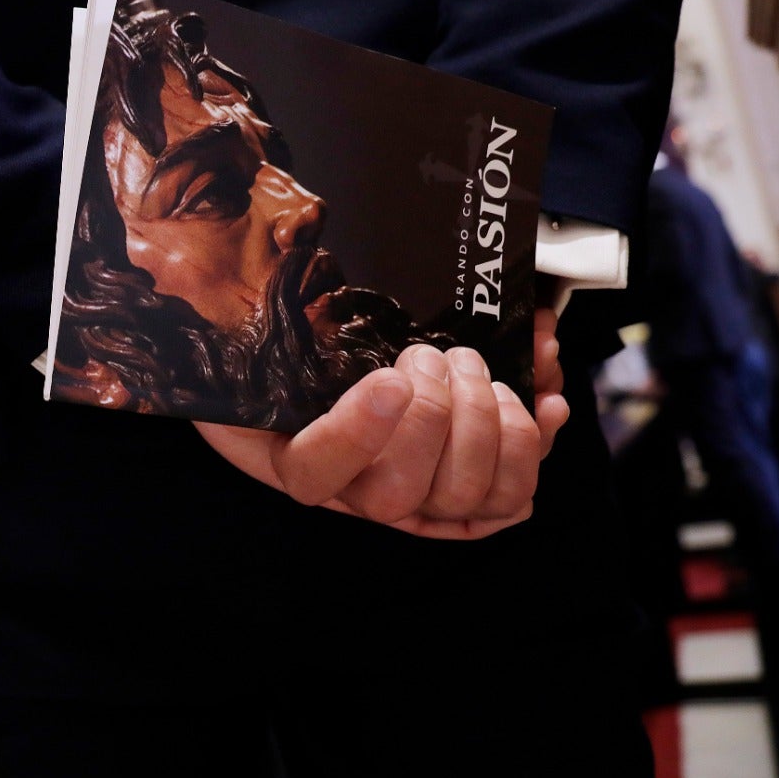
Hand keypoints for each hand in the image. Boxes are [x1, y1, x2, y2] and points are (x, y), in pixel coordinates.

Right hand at [194, 310, 567, 539]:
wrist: (314, 365)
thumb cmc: (285, 354)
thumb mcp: (254, 336)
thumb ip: (243, 325)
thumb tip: (228, 280)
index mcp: (294, 456)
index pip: (319, 475)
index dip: (358, 436)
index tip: (384, 377)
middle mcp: (356, 488)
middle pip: (402, 493)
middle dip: (434, 416)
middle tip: (430, 354)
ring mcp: (417, 492)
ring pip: (467, 497)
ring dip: (490, 427)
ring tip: (477, 369)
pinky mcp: (468, 482)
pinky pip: (515, 490)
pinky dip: (540, 440)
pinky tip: (550, 398)